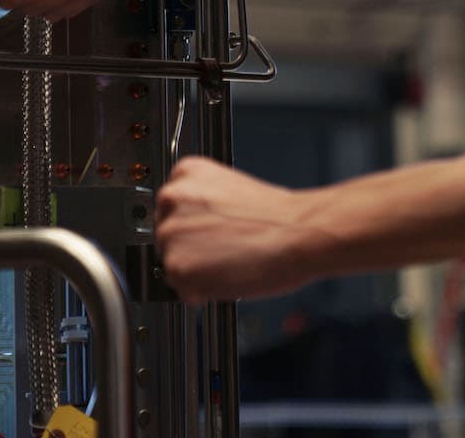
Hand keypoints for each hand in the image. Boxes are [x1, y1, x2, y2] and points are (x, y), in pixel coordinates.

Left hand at [156, 157, 335, 303]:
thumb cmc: (277, 217)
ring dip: (195, 272)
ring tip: (229, 265)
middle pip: (167, 236)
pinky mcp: (177, 265)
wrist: (297, 233)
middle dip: (191, 250)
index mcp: (185, 173)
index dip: (192, 229)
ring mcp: (171, 231)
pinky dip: (201, 292)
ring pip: (171, 264)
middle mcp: (172, 197)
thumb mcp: (231, 192)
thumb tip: (194, 231)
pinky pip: (181, 289)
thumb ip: (203, 207)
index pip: (171, 209)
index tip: (208, 235)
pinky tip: (226, 278)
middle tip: (224, 253)